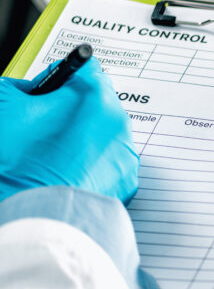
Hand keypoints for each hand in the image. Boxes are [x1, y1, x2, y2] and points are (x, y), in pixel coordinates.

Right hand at [0, 58, 138, 202]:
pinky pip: (108, 168)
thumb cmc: (19, 164)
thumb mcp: (4, 108)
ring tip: (52, 160)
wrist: (36, 218)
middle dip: (71, 114)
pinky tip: (66, 178)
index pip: (85, 70)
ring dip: (82, 143)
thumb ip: (17, 88)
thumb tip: (27, 89)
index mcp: (93, 96)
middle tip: (42, 131)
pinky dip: (90, 170)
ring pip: (102, 138)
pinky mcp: (126, 183)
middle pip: (95, 106)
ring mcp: (125, 154)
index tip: (46, 93)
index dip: (60, 80)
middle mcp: (118, 122)